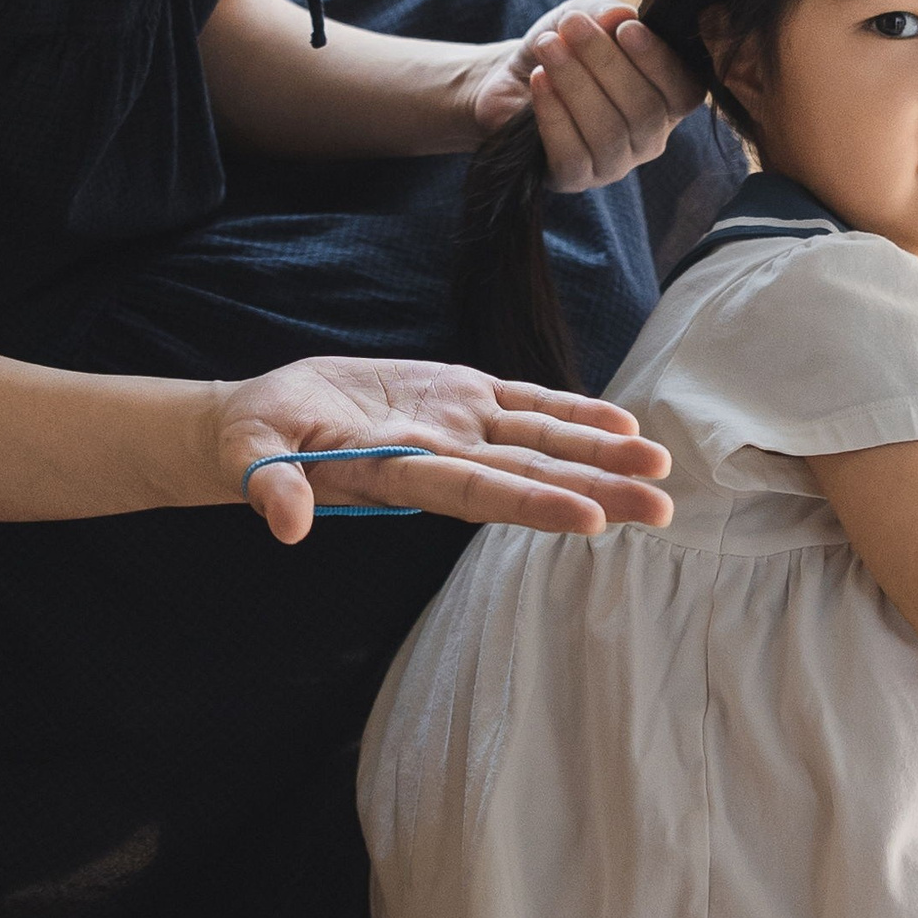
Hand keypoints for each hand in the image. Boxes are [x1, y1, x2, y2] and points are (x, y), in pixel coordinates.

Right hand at [211, 354, 676, 545]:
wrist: (266, 420)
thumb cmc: (256, 441)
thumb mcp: (254, 455)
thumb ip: (271, 486)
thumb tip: (284, 524)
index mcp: (402, 473)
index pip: (479, 494)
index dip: (534, 504)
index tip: (590, 520)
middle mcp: (443, 455)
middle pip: (531, 477)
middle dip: (597, 491)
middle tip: (662, 507)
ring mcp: (456, 425)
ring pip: (542, 441)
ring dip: (602, 454)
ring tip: (661, 466)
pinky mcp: (457, 393)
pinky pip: (526, 404)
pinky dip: (572, 412)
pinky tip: (621, 423)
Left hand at [464, 0, 703, 191]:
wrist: (511, 77)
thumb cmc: (562, 45)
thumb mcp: (583, 15)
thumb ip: (604, 12)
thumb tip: (621, 14)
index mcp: (667, 100)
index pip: (684, 91)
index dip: (659, 62)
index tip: (626, 28)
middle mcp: (649, 138)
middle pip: (644, 110)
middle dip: (606, 62)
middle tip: (573, 25)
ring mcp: (615, 164)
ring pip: (609, 132)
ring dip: (576, 83)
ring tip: (548, 45)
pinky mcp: (575, 179)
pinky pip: (573, 154)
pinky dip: (554, 113)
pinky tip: (539, 80)